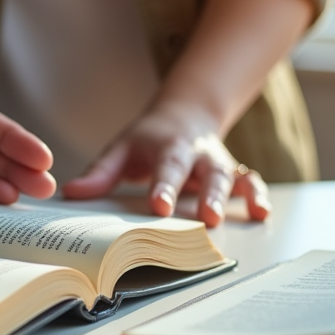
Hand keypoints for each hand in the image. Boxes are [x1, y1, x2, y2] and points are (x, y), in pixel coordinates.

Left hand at [61, 101, 270, 226]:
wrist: (185, 115)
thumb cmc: (148, 139)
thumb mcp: (121, 148)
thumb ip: (100, 172)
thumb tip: (71, 193)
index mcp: (169, 146)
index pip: (167, 166)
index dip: (164, 186)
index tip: (159, 207)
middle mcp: (198, 154)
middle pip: (207, 172)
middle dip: (209, 195)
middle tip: (207, 218)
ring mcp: (218, 164)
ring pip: (232, 178)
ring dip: (236, 198)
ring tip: (240, 219)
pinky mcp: (233, 174)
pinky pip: (251, 183)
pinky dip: (259, 197)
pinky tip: (262, 215)